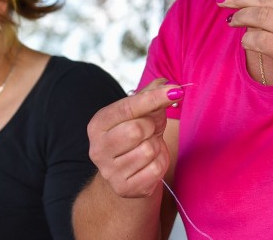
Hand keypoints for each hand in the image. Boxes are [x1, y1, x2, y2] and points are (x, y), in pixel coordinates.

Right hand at [86, 78, 178, 197]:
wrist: (128, 172)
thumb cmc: (136, 135)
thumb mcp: (142, 112)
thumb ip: (152, 94)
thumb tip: (169, 85)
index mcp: (98, 124)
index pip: (127, 107)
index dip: (153, 98)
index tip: (174, 90)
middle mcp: (97, 149)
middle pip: (137, 130)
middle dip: (151, 127)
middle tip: (149, 130)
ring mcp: (109, 172)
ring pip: (148, 150)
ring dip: (156, 146)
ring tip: (148, 147)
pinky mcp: (125, 188)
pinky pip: (155, 170)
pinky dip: (160, 163)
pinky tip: (150, 163)